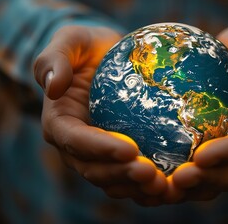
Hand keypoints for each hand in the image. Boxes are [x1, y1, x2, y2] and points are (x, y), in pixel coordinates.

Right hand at [33, 26, 166, 204]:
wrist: (106, 58)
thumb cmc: (88, 47)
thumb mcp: (72, 40)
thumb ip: (54, 58)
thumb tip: (53, 86)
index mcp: (59, 123)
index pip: (76, 142)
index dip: (101, 149)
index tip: (131, 148)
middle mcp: (75, 146)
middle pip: (95, 170)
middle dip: (122, 176)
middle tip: (152, 175)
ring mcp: (97, 155)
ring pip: (113, 180)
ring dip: (137, 188)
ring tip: (166, 186)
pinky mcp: (118, 156)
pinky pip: (131, 175)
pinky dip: (148, 184)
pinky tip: (174, 183)